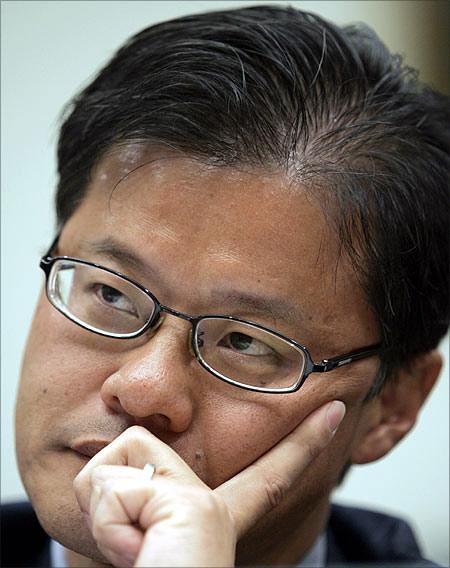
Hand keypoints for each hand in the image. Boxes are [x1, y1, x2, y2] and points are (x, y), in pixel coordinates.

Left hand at [73, 400, 345, 566]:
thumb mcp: (130, 542)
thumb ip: (131, 499)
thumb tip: (98, 459)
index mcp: (210, 519)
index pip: (260, 472)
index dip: (302, 442)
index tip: (334, 411)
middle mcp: (214, 510)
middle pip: (139, 445)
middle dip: (108, 494)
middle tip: (134, 551)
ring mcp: (207, 507)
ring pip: (115, 466)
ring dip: (104, 515)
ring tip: (134, 557)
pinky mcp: (196, 508)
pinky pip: (115, 489)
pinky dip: (107, 522)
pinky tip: (137, 554)